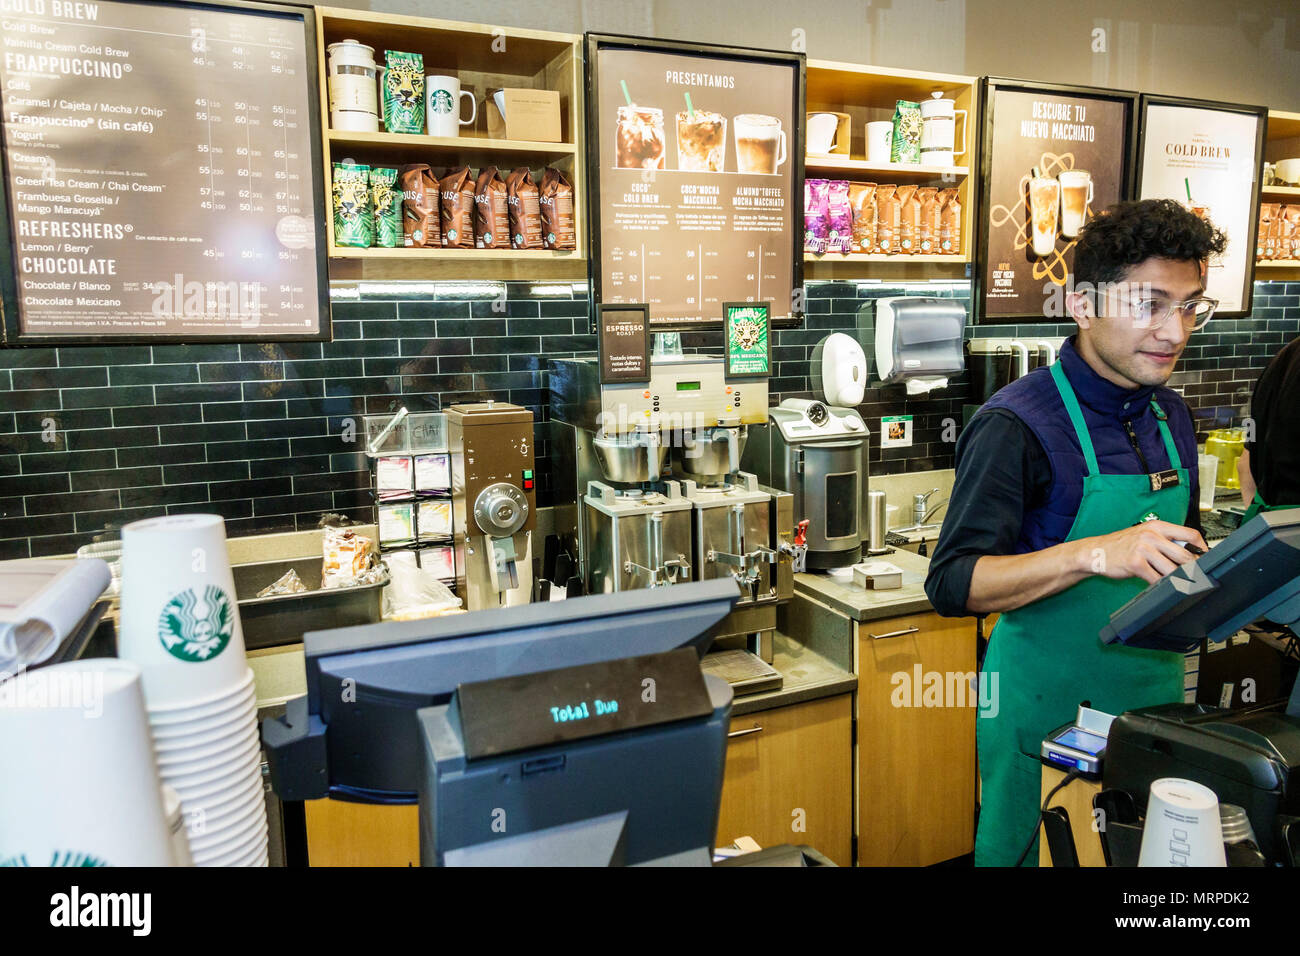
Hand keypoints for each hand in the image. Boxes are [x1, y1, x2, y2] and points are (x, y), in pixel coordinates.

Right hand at [1083, 521, 1208, 584]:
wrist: (1095, 552)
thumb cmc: (1122, 545)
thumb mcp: (1145, 536)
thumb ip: (1166, 541)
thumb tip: (1190, 553)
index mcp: (1157, 526)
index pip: (1190, 534)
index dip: (1202, 548)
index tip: (1204, 558)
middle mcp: (1151, 535)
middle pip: (1185, 554)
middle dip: (1191, 568)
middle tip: (1193, 575)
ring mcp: (1143, 549)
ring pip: (1172, 569)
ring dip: (1176, 578)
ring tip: (1176, 581)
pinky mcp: (1135, 563)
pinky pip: (1156, 578)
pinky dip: (1160, 584)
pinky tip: (1157, 583)